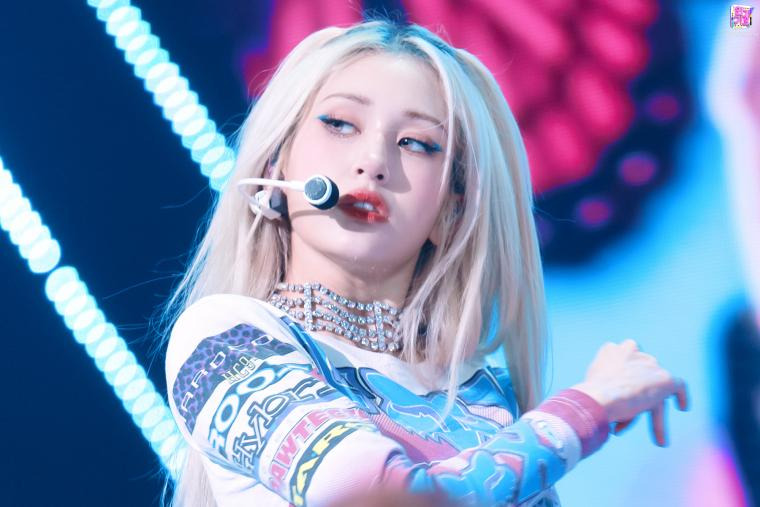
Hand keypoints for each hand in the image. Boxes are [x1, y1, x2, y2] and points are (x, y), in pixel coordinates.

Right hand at [570, 339, 689, 446]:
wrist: (601, 397)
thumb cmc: (588, 396)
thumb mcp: (591, 385)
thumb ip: (603, 383)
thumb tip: (600, 401)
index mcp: (611, 350)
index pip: (624, 362)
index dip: (624, 379)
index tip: (622, 392)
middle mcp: (632, 350)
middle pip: (640, 376)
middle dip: (637, 396)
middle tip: (631, 414)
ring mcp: (649, 364)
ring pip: (655, 387)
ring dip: (652, 411)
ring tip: (656, 438)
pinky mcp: (664, 379)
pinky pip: (679, 386)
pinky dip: (682, 396)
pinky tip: (683, 407)